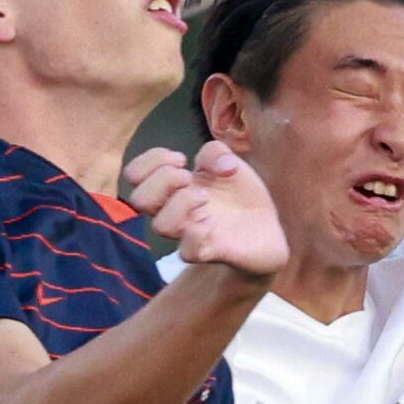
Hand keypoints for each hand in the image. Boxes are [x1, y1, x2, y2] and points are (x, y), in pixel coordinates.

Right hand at [125, 141, 288, 277]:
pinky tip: (212, 223)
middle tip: (187, 177)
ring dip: (181, 203)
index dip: (151, 161)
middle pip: (138, 199)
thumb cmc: (239, 195)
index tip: (182, 159)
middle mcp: (174, 211)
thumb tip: (217, 164)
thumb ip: (214, 152)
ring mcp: (189, 233)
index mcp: (172, 187)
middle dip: (162, 180)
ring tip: (205, 198)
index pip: (135, 174)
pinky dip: (197, 233)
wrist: (267, 227)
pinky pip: (187, 252)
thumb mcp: (228, 162)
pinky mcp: (208, 252)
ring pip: (161, 226)